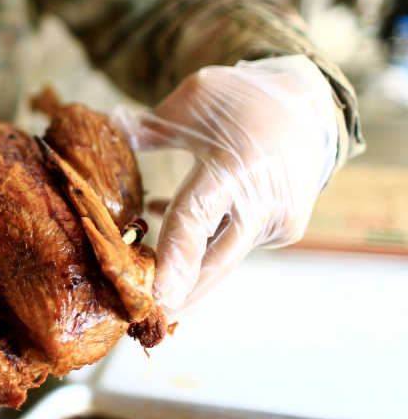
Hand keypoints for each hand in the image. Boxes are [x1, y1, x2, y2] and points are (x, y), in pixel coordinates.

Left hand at [113, 56, 338, 321]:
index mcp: (236, 166)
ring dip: (191, 279)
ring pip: (225, 258)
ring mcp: (278, 221)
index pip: (195, 219)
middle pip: (216, 259)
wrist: (310, 107)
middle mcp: (263, 202)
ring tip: (154, 300)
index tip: (157, 294)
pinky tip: (173, 260)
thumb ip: (151, 127)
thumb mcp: (195, 98)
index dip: (173, 260)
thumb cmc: (244, 100)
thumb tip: (109, 128)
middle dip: (182, 293)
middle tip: (150, 320)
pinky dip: (207, 254)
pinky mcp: (284, 231)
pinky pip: (235, 247)